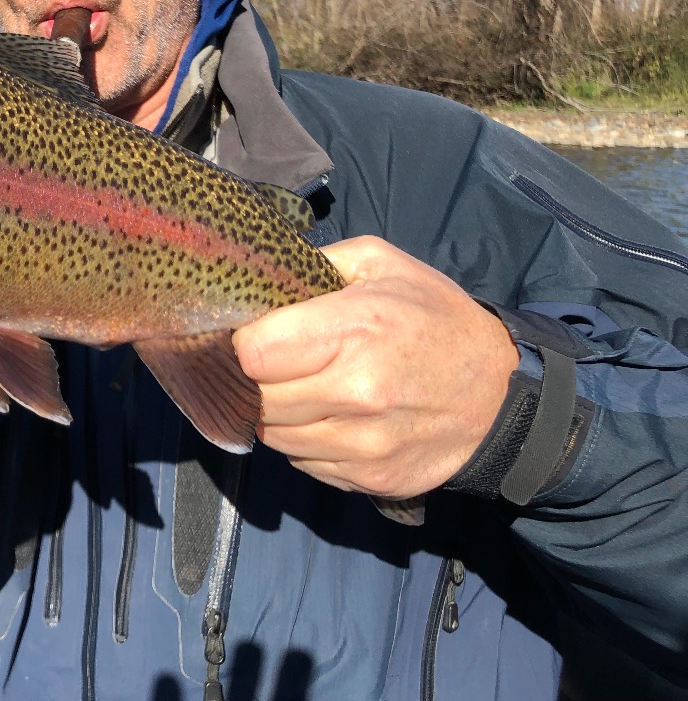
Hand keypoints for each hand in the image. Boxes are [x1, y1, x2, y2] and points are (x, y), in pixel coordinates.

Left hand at [232, 235, 518, 499]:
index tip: (251, 335)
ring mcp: (364, 444)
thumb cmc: (435, 319)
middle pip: (257, 399)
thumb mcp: (382, 265)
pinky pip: (303, 463)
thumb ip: (315, 265)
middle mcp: (357, 392)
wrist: (503, 396)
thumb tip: (256, 278)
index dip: (241, 343)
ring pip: (274, 437)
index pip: (252, 353)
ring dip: (276, 414)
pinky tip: (329, 418)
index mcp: (356, 328)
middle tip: (273, 364)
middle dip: (254, 381)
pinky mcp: (370, 479)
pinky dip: (304, 443)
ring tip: (303, 388)